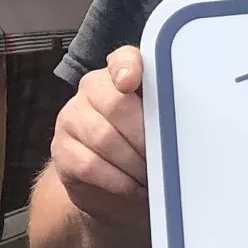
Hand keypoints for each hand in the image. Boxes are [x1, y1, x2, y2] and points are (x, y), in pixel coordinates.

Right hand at [50, 46, 148, 225]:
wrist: (105, 184)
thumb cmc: (137, 148)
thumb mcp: (155, 126)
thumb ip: (166, 113)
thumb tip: (187, 124)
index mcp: (119, 75)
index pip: (123, 60)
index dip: (128, 67)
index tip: (131, 82)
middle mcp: (91, 89)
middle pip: (116, 105)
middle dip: (144, 137)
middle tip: (163, 158)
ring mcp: (71, 118)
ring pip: (104, 138)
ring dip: (133, 163)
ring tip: (149, 176)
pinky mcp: (61, 150)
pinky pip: (90, 165)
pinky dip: (118, 181)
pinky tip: (132, 187)